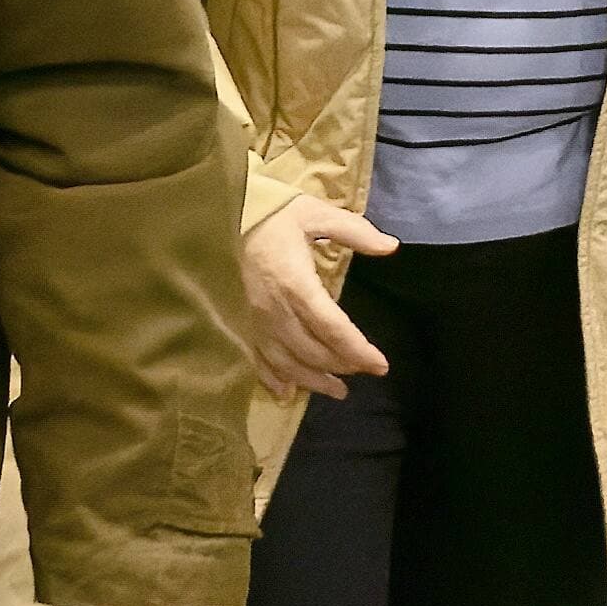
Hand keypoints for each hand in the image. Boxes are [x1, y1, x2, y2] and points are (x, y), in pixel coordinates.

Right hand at [238, 189, 396, 397]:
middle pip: (313, 351)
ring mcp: (254, 321)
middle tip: (364, 371)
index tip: (381, 366)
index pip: (333, 328)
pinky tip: (287, 393)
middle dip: (342, 366)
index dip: (358, 351)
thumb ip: (354, 231)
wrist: (214, 213)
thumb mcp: (314, 213)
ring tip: (337, 391)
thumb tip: (391, 246)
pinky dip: (273, 379)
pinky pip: (257, 359)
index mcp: (296, 284)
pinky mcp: (240, 323)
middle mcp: (275, 310)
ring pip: (287, 363)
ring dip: (314, 380)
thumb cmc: (269, 212)